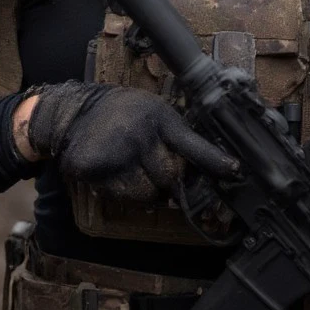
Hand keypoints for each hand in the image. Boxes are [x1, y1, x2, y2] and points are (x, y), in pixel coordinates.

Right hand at [22, 81, 238, 203]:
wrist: (74, 112)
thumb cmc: (120, 114)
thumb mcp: (153, 112)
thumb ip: (174, 136)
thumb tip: (198, 173)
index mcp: (160, 118)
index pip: (192, 144)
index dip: (215, 161)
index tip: (235, 171)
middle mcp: (141, 134)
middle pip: (171, 177)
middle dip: (169, 181)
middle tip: (152, 166)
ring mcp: (119, 152)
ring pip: (150, 193)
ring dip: (147, 190)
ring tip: (132, 167)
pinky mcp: (98, 169)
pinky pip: (124, 197)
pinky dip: (125, 193)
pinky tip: (115, 172)